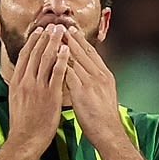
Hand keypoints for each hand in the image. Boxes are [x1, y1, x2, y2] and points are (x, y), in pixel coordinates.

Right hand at [6, 25, 69, 156]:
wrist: (25, 140)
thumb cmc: (22, 124)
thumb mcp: (16, 100)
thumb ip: (21, 86)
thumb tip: (23, 76)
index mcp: (16, 82)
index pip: (25, 56)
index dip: (33, 42)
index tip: (39, 31)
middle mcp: (25, 81)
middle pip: (35, 53)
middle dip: (45, 37)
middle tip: (53, 25)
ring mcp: (37, 87)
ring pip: (45, 59)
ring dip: (54, 43)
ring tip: (61, 31)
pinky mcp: (49, 95)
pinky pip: (57, 73)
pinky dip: (62, 60)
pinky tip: (67, 50)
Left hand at [63, 28, 125, 148]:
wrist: (108, 133)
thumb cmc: (103, 119)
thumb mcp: (103, 95)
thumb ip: (95, 83)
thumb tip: (87, 77)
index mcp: (105, 75)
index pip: (92, 53)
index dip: (81, 41)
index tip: (72, 31)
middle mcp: (100, 75)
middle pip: (83, 51)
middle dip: (70, 38)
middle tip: (60, 27)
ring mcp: (91, 82)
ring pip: (75, 59)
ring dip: (63, 47)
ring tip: (52, 37)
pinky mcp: (82, 90)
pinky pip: (68, 72)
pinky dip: (59, 63)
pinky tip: (50, 58)